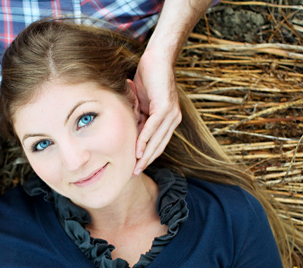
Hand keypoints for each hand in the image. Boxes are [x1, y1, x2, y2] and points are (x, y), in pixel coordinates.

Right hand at [133, 51, 180, 174]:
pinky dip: (144, 139)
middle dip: (146, 160)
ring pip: (156, 140)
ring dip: (145, 154)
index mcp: (168, 120)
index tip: (137, 166)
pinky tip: (137, 149)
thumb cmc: (148, 78)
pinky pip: (152, 128)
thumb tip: (130, 132)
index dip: (147, 156)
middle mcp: (173, 119)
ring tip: (135, 165)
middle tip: (135, 173)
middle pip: (159, 146)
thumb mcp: (140, 103)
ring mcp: (171, 114)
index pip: (157, 143)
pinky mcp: (165, 108)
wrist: (156, 59)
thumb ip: (138, 118)